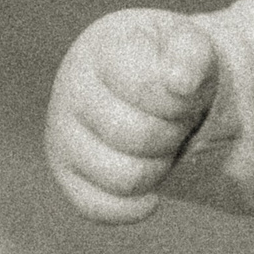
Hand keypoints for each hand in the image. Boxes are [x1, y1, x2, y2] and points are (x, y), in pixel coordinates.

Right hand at [44, 10, 218, 223]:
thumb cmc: (169, 64)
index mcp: (101, 49)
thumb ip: (192, 54)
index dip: (179, 100)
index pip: (144, 88)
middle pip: (139, 137)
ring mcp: (62, 134)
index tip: (183, 90)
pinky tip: (151, 192)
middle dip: (173, 133)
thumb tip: (180, 84)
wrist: (152, 84)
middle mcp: (71, 89)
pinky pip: (100, 207)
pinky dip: (135, 206)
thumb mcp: (189, 46)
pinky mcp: (65, 173)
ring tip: (159, 144)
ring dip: (159, 167)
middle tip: (174, 119)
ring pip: (124, 177)